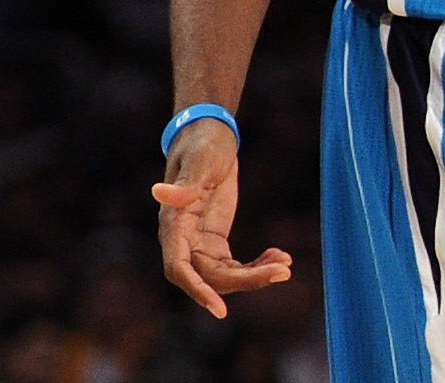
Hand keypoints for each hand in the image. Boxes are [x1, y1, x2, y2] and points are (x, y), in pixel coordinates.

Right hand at [151, 120, 292, 317]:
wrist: (211, 135)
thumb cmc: (202, 144)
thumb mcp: (199, 161)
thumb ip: (184, 183)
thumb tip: (159, 192)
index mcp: (173, 224)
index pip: (179, 268)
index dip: (197, 290)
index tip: (221, 310)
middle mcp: (183, 240)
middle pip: (210, 277)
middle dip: (246, 280)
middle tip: (283, 271)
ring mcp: (199, 244)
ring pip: (225, 277)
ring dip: (256, 275)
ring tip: (285, 263)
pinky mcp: (214, 243)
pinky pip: (234, 266)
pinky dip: (257, 265)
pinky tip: (281, 255)